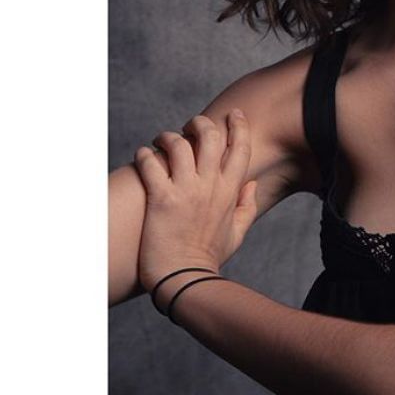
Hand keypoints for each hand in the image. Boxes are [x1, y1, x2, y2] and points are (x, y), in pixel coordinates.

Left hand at [133, 111, 257, 291]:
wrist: (184, 280)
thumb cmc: (209, 257)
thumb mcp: (237, 233)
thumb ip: (247, 206)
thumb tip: (252, 184)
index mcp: (230, 191)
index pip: (240, 147)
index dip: (238, 125)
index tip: (233, 114)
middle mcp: (209, 186)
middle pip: (210, 136)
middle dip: (200, 123)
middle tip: (190, 126)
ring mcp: (185, 191)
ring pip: (179, 145)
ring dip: (168, 137)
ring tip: (161, 140)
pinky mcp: (161, 199)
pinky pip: (150, 164)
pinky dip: (144, 155)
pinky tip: (142, 156)